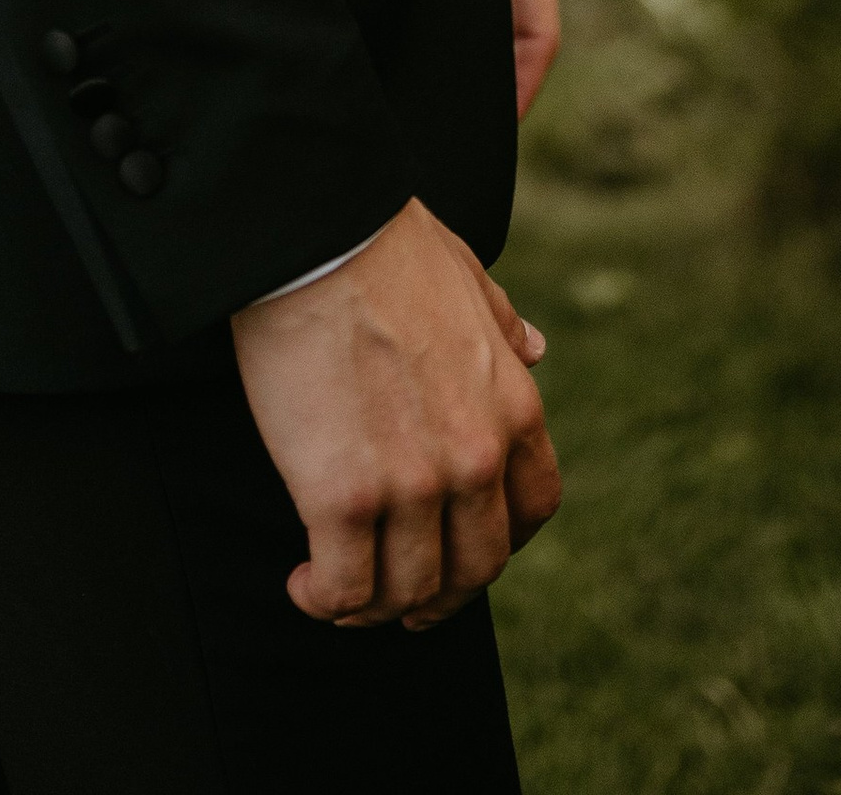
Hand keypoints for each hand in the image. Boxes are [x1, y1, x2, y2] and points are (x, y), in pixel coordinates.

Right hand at [232, 197, 559, 628]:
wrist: (313, 234)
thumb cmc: (381, 243)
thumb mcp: (467, 275)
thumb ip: (503, 322)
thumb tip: (535, 348)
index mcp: (512, 407)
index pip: (532, 509)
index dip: (498, 543)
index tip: (462, 547)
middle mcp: (474, 459)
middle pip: (475, 569)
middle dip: (440, 594)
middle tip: (401, 597)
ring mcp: (411, 485)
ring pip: (408, 590)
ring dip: (376, 606)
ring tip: (337, 592)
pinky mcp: (341, 497)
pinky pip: (345, 585)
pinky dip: (326, 598)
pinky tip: (306, 584)